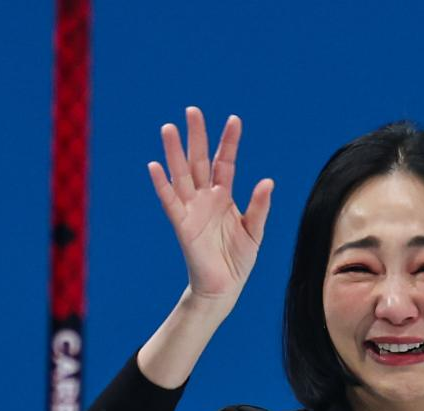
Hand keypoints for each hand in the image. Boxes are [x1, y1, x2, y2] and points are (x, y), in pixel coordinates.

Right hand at [148, 107, 273, 304]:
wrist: (224, 287)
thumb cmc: (238, 260)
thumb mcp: (255, 231)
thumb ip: (259, 206)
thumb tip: (268, 181)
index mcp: (224, 196)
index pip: (226, 162)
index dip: (229, 142)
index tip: (234, 119)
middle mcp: (206, 198)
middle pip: (200, 161)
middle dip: (197, 136)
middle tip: (192, 110)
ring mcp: (192, 210)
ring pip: (181, 175)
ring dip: (174, 153)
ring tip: (168, 128)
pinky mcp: (182, 226)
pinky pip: (170, 202)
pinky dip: (162, 185)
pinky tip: (155, 166)